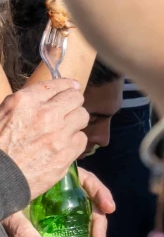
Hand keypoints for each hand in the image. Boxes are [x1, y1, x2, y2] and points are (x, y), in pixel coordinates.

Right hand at [0, 78, 87, 199]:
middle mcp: (46, 114)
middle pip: (75, 98)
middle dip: (72, 103)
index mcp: (25, 102)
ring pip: (82, 116)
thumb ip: (25, 103)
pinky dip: (74, 141)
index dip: (66, 86)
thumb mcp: (2, 115)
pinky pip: (82, 138)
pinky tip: (63, 146)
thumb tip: (47, 94)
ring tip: (65, 129)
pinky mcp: (67, 152)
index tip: (71, 88)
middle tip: (67, 111)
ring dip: (75, 121)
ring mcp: (59, 133)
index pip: (57, 84)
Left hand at [3, 166, 112, 236]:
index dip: (101, 193)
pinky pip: (74, 225)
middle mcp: (60, 193)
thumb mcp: (10, 212)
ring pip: (85, 214)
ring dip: (95, 229)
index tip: (109, 209)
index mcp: (55, 182)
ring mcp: (58, 207)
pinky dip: (84, 235)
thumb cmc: (3, 196)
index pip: (86, 182)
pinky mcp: (54, 221)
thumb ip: (22, 229)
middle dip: (98, 221)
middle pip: (89, 201)